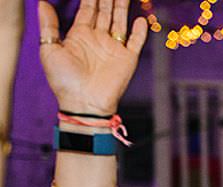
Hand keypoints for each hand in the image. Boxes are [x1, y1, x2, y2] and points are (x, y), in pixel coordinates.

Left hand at [38, 0, 148, 115]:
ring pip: (120, 21)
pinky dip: (139, 32)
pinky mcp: (127, 59)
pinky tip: (140, 20)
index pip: (88, 9)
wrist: (83, 102)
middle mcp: (98, 39)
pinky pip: (135, 42)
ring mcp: (114, 48)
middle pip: (106, 12)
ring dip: (123, 7)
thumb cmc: (64, 80)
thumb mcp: (49, 49)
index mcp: (80, 35)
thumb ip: (48, 26)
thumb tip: (42, 2)